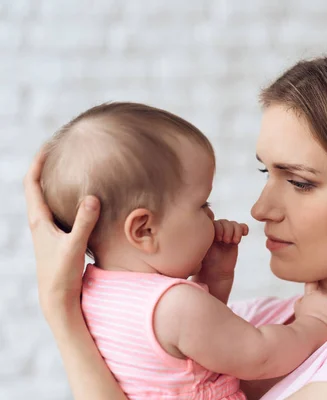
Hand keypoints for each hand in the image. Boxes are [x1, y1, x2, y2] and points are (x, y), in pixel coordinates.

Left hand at [24, 148, 99, 320]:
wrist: (57, 298)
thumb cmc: (61, 274)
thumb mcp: (74, 246)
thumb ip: (84, 222)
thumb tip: (92, 197)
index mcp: (38, 221)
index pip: (32, 185)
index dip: (37, 164)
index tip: (48, 147)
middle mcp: (40, 224)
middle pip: (37, 189)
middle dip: (46, 169)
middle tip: (60, 153)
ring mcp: (48, 232)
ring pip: (48, 201)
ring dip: (55, 185)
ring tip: (70, 172)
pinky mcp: (58, 239)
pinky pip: (60, 212)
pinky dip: (67, 201)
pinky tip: (83, 202)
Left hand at [191, 219, 247, 303]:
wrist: (212, 280)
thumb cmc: (199, 271)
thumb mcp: (191, 259)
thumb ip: (188, 250)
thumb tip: (178, 240)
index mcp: (200, 236)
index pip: (208, 222)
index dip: (214, 226)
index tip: (215, 239)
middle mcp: (212, 234)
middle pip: (221, 221)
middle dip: (224, 229)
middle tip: (223, 240)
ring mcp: (223, 237)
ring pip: (231, 224)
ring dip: (233, 230)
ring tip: (231, 241)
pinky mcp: (233, 241)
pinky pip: (239, 229)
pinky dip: (242, 228)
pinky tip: (244, 234)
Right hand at [294, 283, 326, 333]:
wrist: (311, 332)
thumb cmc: (304, 323)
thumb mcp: (298, 308)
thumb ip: (302, 300)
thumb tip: (303, 298)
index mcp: (311, 294)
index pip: (314, 281)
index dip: (317, 281)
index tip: (319, 283)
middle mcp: (322, 294)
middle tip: (325, 311)